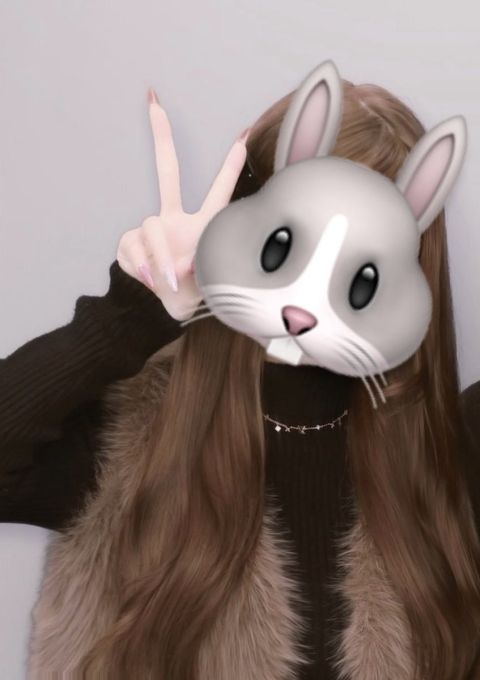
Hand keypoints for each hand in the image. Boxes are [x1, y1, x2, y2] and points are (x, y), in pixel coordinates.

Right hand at [116, 88, 249, 320]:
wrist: (172, 311)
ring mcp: (151, 229)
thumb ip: (199, 268)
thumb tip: (175, 267)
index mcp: (203, 224)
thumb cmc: (198, 292)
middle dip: (161, 137)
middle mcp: (175, 220)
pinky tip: (150, 279)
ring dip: (158, 257)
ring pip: (150, 228)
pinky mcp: (129, 244)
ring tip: (169, 281)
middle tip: (155, 103)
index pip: (218, 191)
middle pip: (167, 172)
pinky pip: (131, 248)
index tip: (244, 135)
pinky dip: (140, 266)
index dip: (230, 166)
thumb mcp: (210, 280)